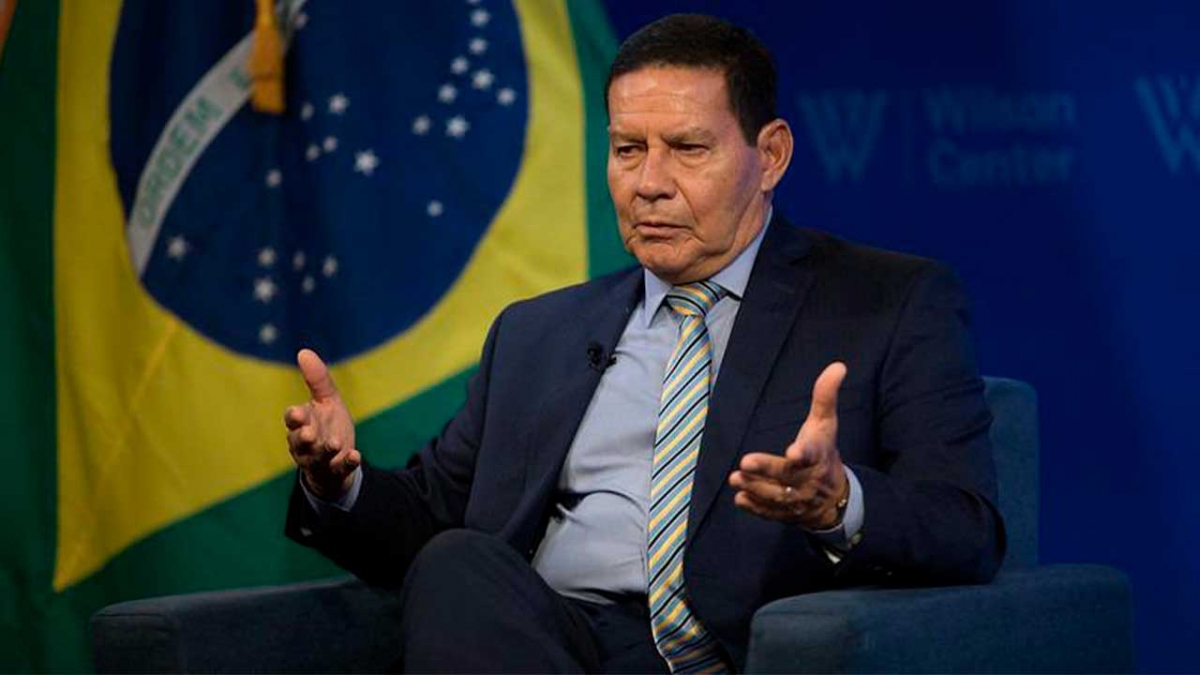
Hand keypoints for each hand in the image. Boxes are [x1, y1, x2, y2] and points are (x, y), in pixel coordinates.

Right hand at [283, 349, 359, 500]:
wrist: (337, 460)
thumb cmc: (327, 426)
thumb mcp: (326, 401)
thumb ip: (317, 380)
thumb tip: (303, 352)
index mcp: (302, 423)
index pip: (292, 419)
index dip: (294, 417)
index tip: (297, 413)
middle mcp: (306, 444)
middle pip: (300, 441)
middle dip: (303, 437)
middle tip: (309, 433)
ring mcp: (320, 459)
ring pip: (318, 457)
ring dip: (325, 450)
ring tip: (334, 443)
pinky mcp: (336, 471)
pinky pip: (340, 469)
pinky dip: (347, 463)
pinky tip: (356, 456)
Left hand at [729, 362, 849, 528]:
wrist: (836, 499)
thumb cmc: (824, 453)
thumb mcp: (825, 424)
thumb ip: (825, 396)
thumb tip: (838, 365)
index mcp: (819, 456)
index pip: (814, 452)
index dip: (804, 452)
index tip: (794, 452)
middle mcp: (810, 480)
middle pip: (788, 476)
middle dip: (767, 471)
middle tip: (745, 463)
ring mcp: (799, 500)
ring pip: (776, 496)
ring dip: (755, 488)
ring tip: (735, 479)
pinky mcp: (787, 514)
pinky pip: (772, 513)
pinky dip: (756, 508)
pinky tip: (741, 498)